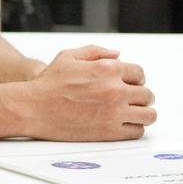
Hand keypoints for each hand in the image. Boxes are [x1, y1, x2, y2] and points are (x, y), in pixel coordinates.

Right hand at [23, 45, 154, 139]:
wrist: (33, 108)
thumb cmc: (47, 84)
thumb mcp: (68, 56)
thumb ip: (95, 51)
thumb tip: (116, 54)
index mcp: (107, 69)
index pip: (139, 73)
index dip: (135, 78)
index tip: (130, 83)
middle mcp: (115, 90)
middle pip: (147, 94)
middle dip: (139, 95)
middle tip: (129, 99)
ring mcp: (114, 112)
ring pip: (149, 115)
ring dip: (142, 113)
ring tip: (132, 113)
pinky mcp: (110, 131)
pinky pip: (137, 131)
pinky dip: (133, 128)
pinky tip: (123, 124)